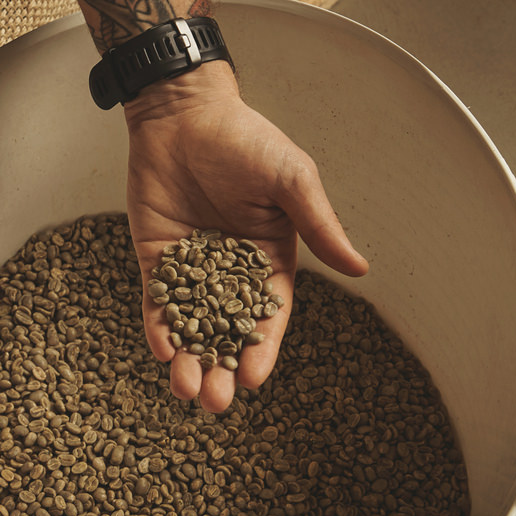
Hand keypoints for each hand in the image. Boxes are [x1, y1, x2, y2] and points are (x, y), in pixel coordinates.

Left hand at [123, 62, 368, 412]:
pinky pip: (155, 302)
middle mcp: (230, 271)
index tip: (255, 379)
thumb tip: (360, 269)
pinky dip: (157, 326)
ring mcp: (190, 268)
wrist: (182, 115)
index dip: (261, 349)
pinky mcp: (155, 259)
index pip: (268, 315)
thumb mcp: (291, 179)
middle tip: (215, 401)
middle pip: (226, 332)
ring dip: (187, 359)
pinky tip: (159, 350)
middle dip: (220, 368)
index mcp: (270, 259)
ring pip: (189, 326)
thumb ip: (318, 225)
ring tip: (185, 389)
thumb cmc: (244, 141)